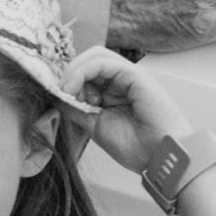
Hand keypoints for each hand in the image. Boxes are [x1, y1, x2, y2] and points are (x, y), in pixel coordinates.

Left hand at [62, 47, 194, 174]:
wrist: (162, 159)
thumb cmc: (136, 147)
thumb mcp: (94, 125)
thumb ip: (75, 107)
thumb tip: (53, 93)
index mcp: (114, 91)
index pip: (85, 71)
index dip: (66, 78)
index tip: (54, 94)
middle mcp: (122, 80)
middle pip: (88, 60)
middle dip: (68, 73)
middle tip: (58, 91)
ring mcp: (129, 75)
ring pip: (93, 56)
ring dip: (73, 71)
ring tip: (66, 90)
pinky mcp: (135, 74)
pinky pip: (102, 62)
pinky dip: (82, 71)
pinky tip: (74, 89)